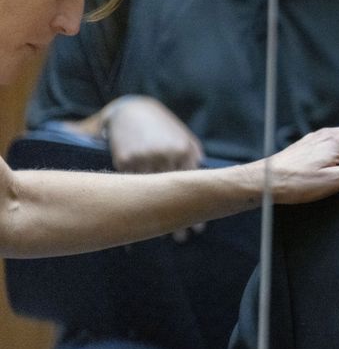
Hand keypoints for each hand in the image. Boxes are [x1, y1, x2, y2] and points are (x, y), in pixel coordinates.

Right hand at [102, 96, 205, 241]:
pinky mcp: (124, 160)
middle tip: (182, 239)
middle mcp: (166, 155)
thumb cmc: (162, 127)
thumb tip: (204, 183)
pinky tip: (132, 220)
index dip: (196, 209)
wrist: (131, 110)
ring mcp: (144, 158)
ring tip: (157, 235)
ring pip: (150, 194)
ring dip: (154, 215)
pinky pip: (129, 187)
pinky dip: (130, 205)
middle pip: (174, 194)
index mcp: (184, 151)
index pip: (194, 186)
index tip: (200, 229)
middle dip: (177, 219)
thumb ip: (193, 158)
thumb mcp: (183, 137)